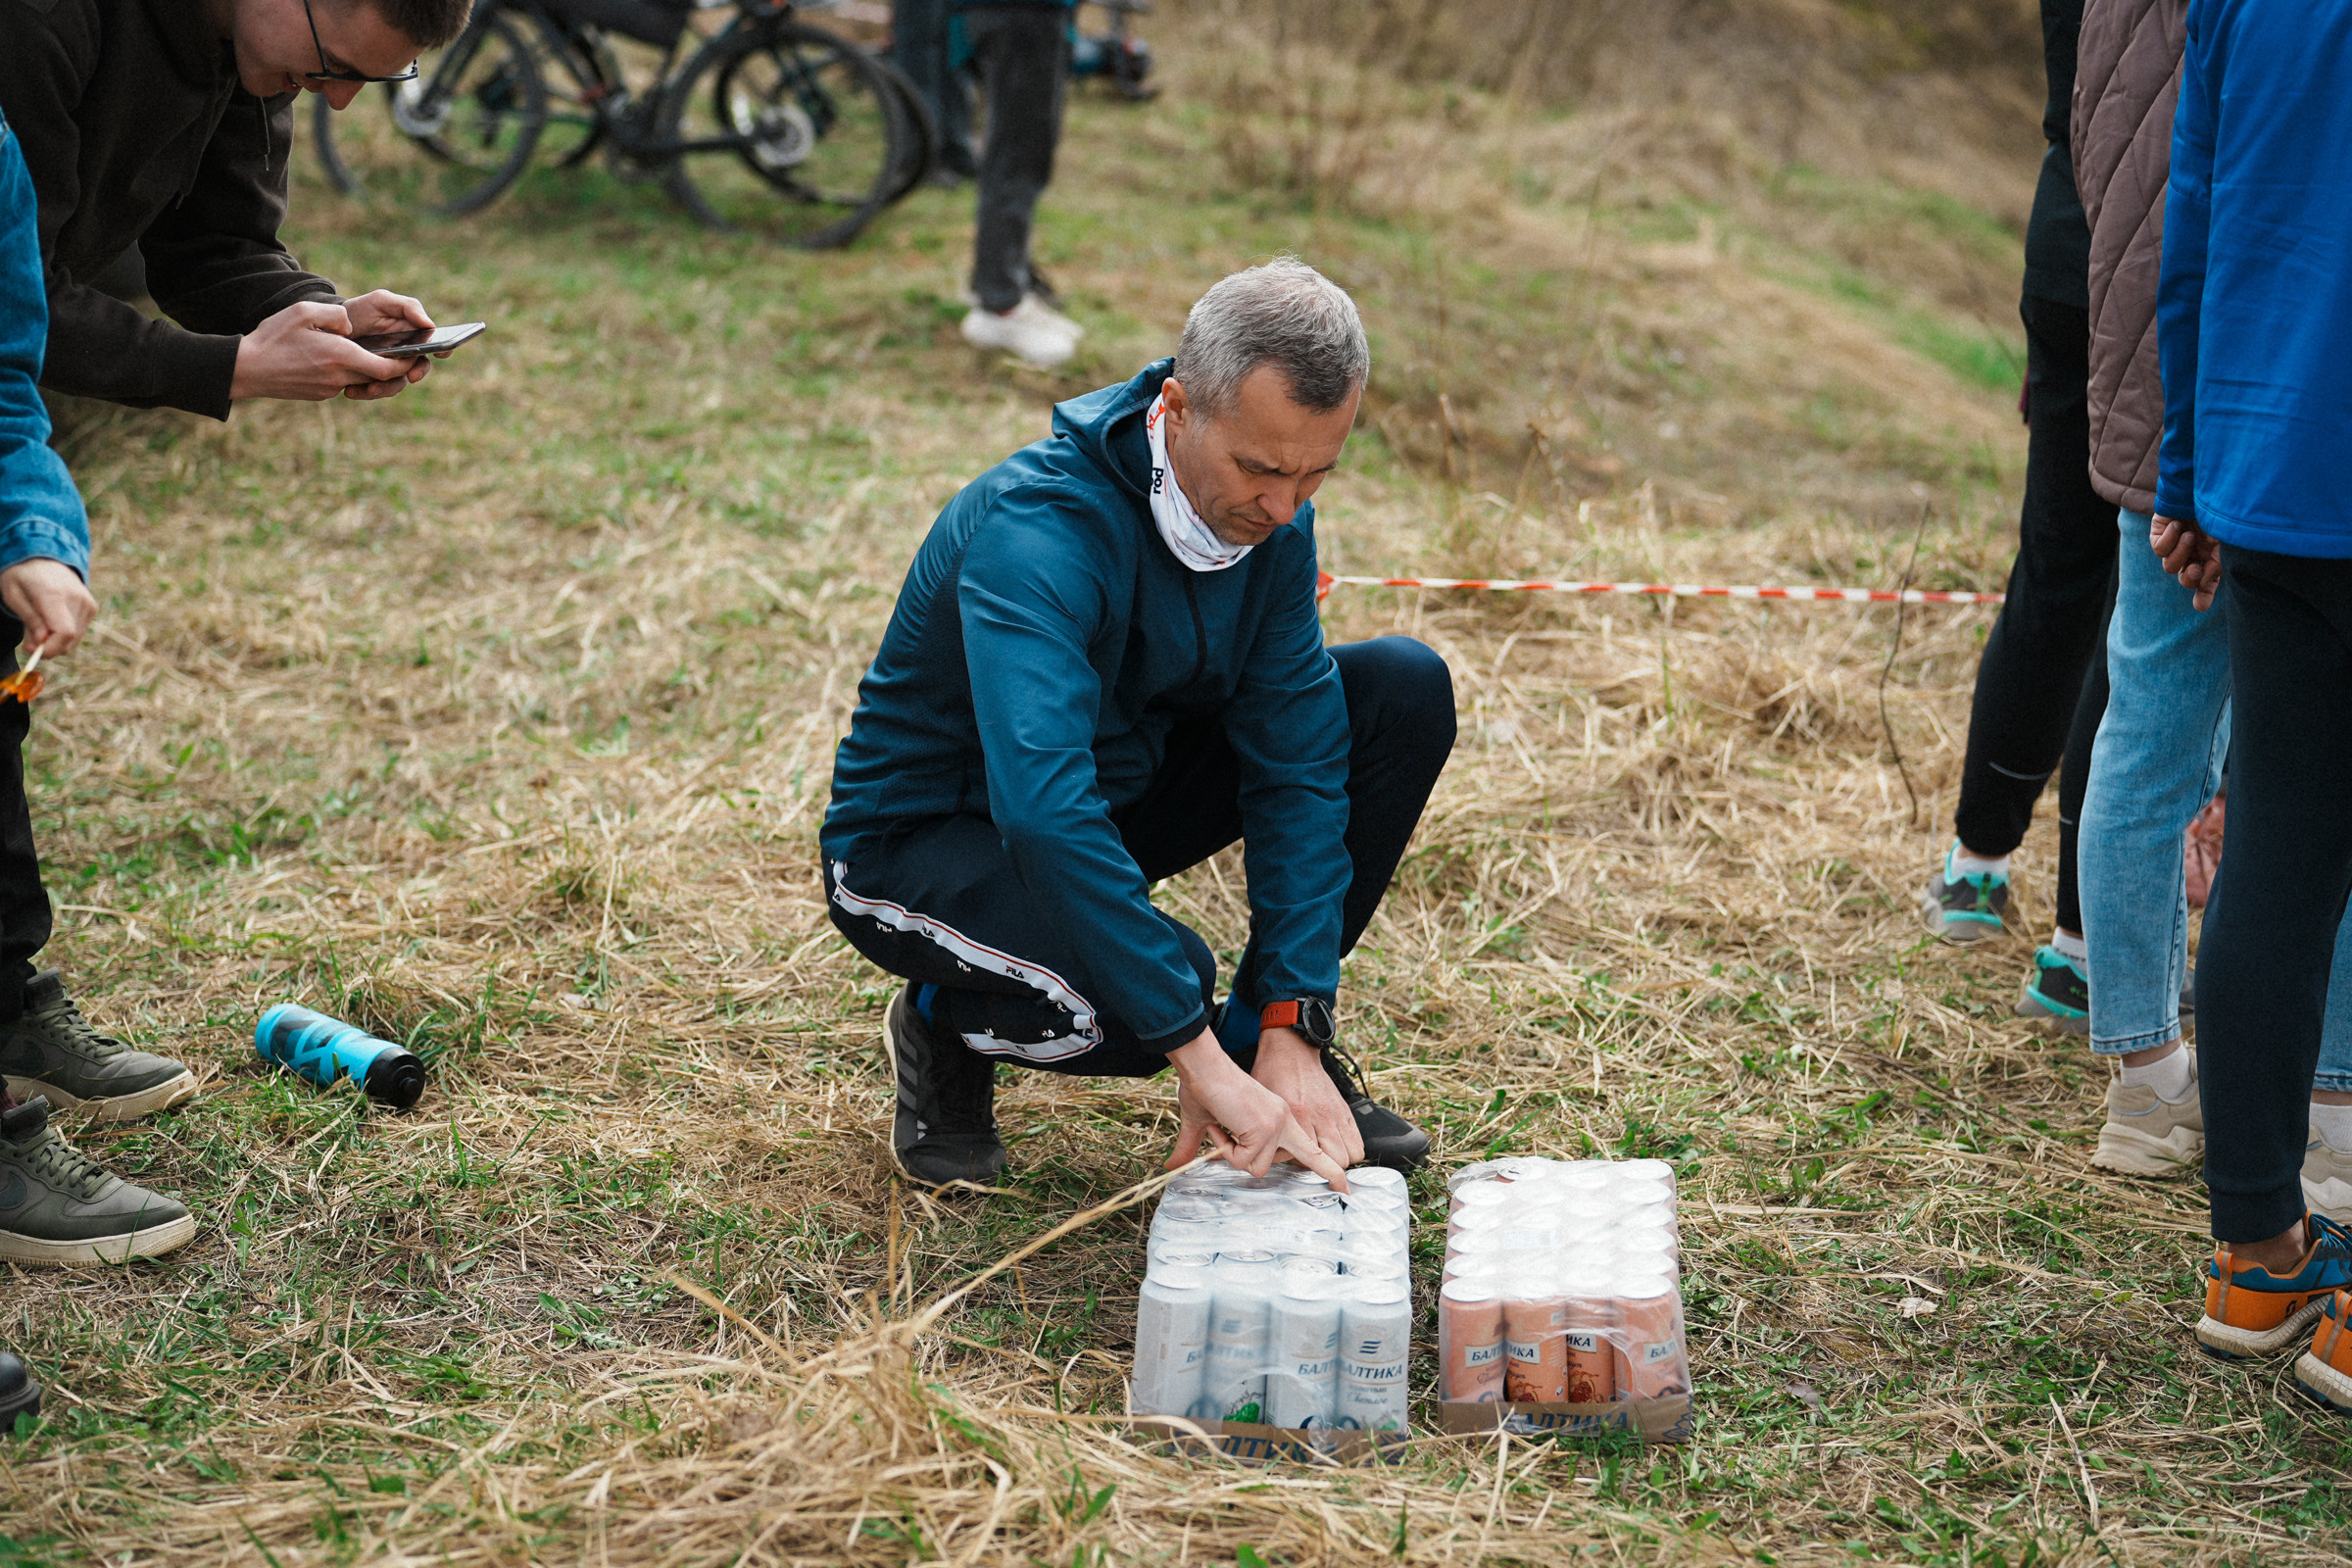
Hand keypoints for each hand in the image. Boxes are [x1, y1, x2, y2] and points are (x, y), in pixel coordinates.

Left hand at [0, 559, 96, 657]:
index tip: (31, 650)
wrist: (43, 556)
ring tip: (39, 625)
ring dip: (55, 640)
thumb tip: (42, 641)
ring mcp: (87, 603)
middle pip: (69, 639)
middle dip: (48, 646)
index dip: (49, 648)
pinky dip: (64, 634)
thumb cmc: (23, 576)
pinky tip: (52, 620)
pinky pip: (78, 632)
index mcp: (54, 594)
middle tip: (29, 638)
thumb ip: (29, 620)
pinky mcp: (92, 607)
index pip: (64, 632)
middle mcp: (76, 599)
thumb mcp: (14, 595)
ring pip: (74, 639)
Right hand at [230, 293, 432, 402]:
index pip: (387, 368)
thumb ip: (335, 315)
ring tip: (365, 351)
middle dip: (391, 366)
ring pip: (361, 381)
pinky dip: (347, 372)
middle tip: (399, 352)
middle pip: (378, 376)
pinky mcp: (320, 395)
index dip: (404, 363)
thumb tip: (351, 327)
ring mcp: (330, 389)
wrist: (247, 368)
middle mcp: (339, 377)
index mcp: (340, 356)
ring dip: (368, 369)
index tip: (412, 353)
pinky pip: (343, 383)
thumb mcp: (304, 312)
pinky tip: (336, 357)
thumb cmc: (274, 337)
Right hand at [1165, 1030, 1350, 1190]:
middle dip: (1330, 1174)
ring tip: (1224, 1127)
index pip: (1307, 1146)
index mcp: (1278, 1118)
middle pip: (1311, 1157)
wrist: (1204, 1068)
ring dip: (1233, 1153)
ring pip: (1258, 1166)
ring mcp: (1276, 1125)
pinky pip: (1242, 1159)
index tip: (1340, 1181)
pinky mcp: (1264, 1128)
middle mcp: (1283, 1121)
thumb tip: (1171, 1166)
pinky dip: (1225, 1147)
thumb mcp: (1203, 1123)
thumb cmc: (1204, 1088)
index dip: (1323, 1165)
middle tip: (1346, 1189)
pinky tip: (1222, 1125)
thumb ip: (1195, 1147)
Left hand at [1249, 1024, 1364, 1167]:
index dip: (1301, 1166)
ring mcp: (1335, 1113)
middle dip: (1326, 1168)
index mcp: (1298, 1115)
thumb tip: (1270, 1158)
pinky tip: (1336, 1145)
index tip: (1292, 1161)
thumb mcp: (1266, 1104)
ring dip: (1341, 1159)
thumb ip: (1269, 1132)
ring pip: (1352, 1154)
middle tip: (1312, 1163)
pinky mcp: (1344, 1109)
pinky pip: (1358, 1140)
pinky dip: (1350, 1148)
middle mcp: (1321, 1116)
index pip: (1309, 1158)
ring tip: (1326, 1156)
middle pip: (1337, 1161)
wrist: (1291, 1051)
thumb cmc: (1273, 1075)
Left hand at [2151, 513, 2222, 610]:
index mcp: (2214, 552)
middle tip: (2198, 568)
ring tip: (2190, 536)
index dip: (2204, 594)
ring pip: (2170, 566)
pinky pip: (2158, 549)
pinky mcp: (2159, 532)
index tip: (2201, 606)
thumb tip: (2210, 587)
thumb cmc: (2223, 507)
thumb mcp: (2228, 538)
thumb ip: (2221, 562)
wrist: (2205, 480)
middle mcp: (2195, 550)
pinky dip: (2168, 540)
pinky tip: (2178, 526)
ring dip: (2181, 554)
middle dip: (2191, 578)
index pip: (2208, 581)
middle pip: (2186, 578)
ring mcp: (2177, 542)